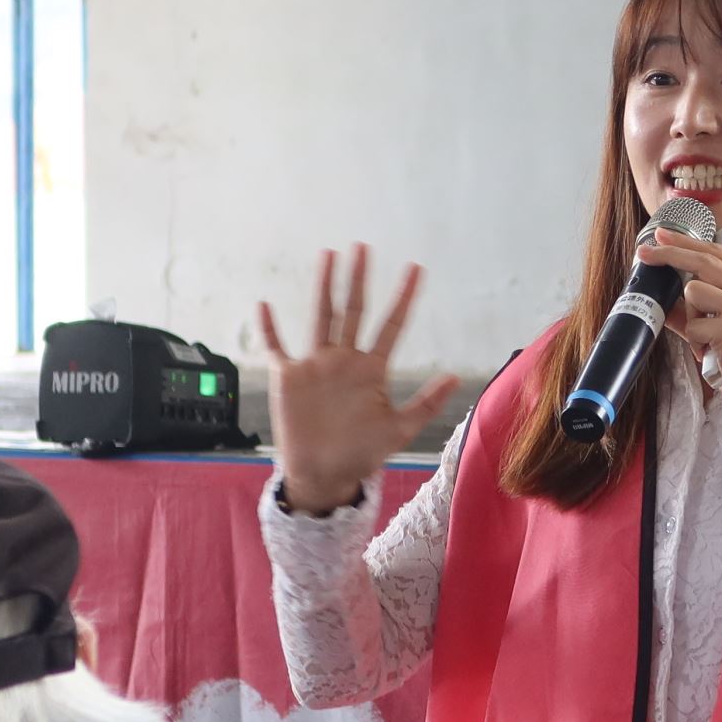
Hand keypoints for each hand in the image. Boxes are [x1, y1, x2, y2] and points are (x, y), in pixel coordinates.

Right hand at [256, 247, 463, 511]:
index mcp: (371, 369)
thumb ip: (426, 403)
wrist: (324, 475)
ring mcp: (316, 366)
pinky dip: (269, 328)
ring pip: (321, 317)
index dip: (404, 297)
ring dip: (323, 286)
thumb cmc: (361, 454)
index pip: (391, 324)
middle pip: (352, 310)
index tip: (416, 268)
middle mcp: (344, 360)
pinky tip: (264, 305)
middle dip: (358, 278)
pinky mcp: (289, 378)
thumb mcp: (399, 430)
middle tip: (363, 246)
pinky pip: (276, 347)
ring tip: (328, 256)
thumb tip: (457, 377)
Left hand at [635, 232, 721, 435]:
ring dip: (690, 319)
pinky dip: (695, 344)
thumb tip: (662, 297)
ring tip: (706, 340)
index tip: (662, 236)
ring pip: (693, 293)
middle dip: (670, 254)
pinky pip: (693, 326)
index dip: (687, 243)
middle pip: (704, 261)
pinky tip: (711, 356)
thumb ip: (699, 309)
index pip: (718, 253)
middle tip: (645, 253)